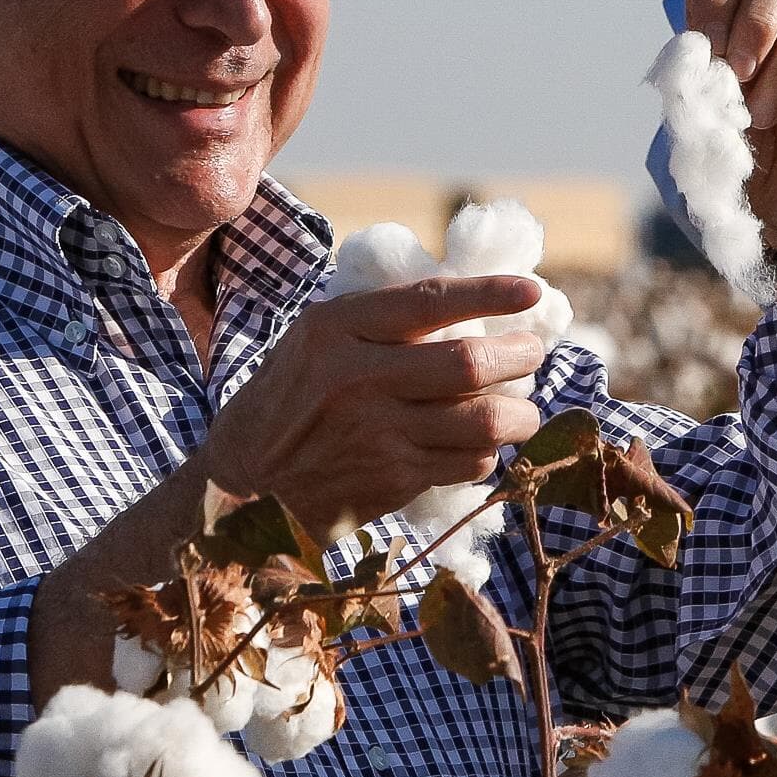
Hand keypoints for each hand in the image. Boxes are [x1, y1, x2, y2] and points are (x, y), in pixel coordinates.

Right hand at [206, 273, 552, 534]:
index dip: (488, 293)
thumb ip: (378, 319)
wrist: (245, 485)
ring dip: (519, 414)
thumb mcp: (314, 340)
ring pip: (482, 421)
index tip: (531, 290)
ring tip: (522, 408)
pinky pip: (467, 462)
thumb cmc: (290, 398)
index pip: (428, 301)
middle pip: (468, 363)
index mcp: (335, 330)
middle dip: (519, 356)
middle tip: (532, 353)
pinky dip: (487, 452)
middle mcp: (357, 379)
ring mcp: (377, 434)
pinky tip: (481, 444)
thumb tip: (469, 300)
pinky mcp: (391, 480)